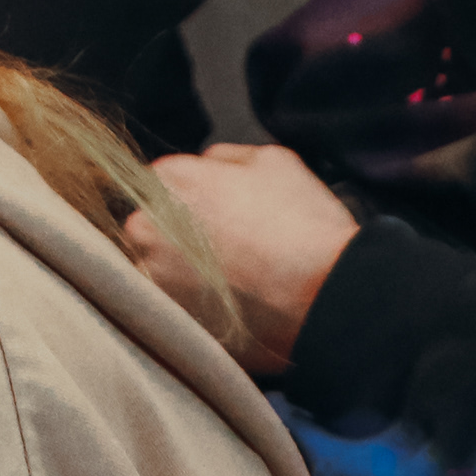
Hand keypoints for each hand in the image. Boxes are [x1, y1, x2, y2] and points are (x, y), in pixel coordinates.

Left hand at [145, 143, 362, 376]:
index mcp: (170, 179)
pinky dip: (193, 307)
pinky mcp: (168, 318)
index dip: (192, 199)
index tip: (215, 214)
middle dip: (177, 235)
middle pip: (150, 226)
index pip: (160, 183)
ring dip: (181, 273)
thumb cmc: (304, 226)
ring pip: (156, 269)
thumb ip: (226, 157)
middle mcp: (148, 225)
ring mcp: (153, 275)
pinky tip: (229, 306)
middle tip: (224, 250)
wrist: (326, 295)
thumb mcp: (274, 161)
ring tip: (230, 282)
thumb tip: (210, 164)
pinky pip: (171, 308)